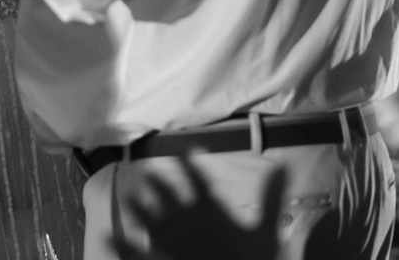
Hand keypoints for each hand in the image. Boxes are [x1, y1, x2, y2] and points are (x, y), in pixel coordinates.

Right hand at [113, 161, 285, 259]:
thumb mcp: (263, 233)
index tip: (188, 149)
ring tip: (128, 198)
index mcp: (210, 209)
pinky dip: (124, 246)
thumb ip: (271, 200)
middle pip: (170, 196)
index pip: (199, 182)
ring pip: (152, 220)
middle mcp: (187, 220)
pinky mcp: (161, 255)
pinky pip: (139, 251)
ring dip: (141, 210)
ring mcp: (172, 239)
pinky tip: (111, 238)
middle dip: (159, 184)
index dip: (193, 166)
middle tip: (149, 171)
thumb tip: (287, 166)